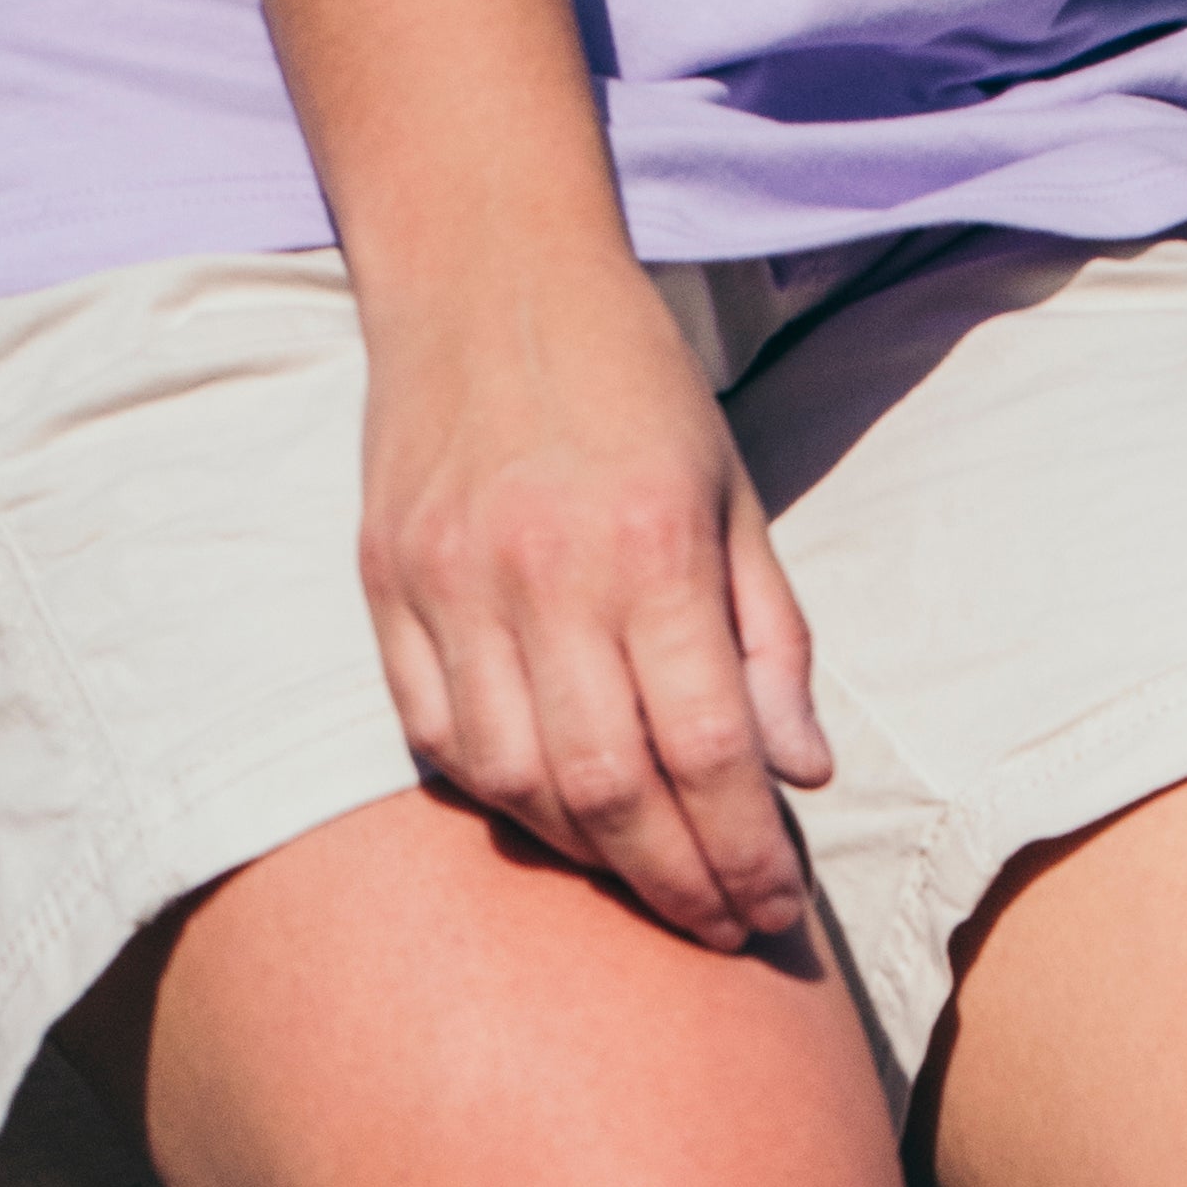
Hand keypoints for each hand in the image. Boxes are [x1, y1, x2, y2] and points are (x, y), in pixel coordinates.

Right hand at [355, 243, 830, 949]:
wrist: (484, 263)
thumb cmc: (632, 384)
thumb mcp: (734, 496)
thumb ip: (770, 644)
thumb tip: (802, 777)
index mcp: (648, 546)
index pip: (707, 752)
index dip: (745, 854)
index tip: (774, 909)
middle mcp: (541, 571)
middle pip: (609, 791)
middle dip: (676, 881)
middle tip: (721, 923)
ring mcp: (448, 580)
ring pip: (516, 783)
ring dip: (588, 855)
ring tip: (647, 874)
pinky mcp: (385, 582)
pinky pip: (438, 739)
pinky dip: (502, 798)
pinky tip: (557, 814)